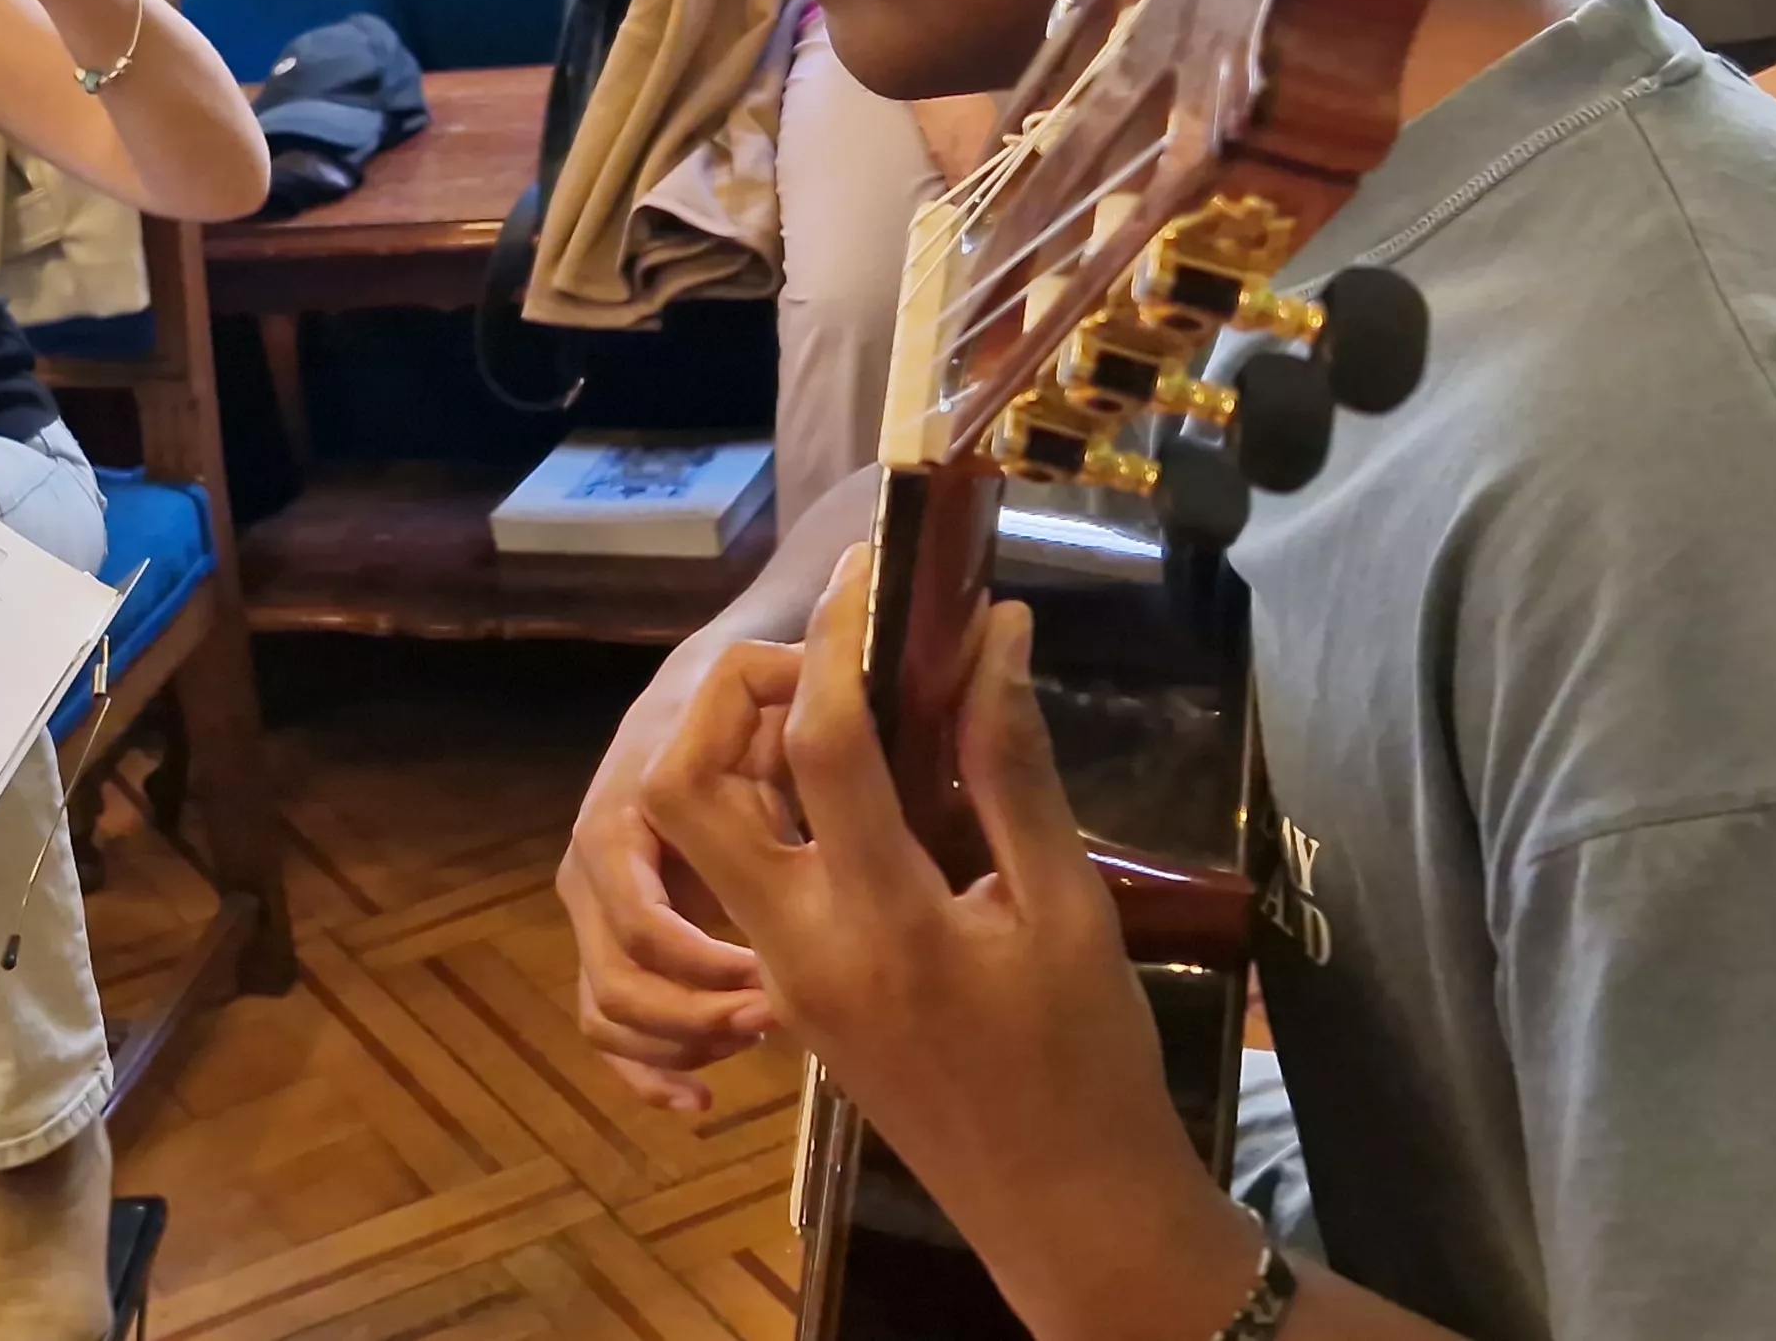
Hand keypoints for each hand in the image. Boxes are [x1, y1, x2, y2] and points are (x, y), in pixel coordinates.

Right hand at [560, 629, 773, 1111]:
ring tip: (757, 1037)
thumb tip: (820, 685)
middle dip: (696, 1014)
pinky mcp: (610, 944)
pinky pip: (606, 1026)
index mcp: (622, 817)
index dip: (702, 962)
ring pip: (606, 1011)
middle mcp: (593, 868)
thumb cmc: (744, 702)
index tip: (772, 976)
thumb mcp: (760, 697)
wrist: (698, 695)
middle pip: (618, 980)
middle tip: (775, 1019)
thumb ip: (786, 699)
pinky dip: (645, 1069)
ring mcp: (594, 911)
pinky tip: (701, 1099)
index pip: (640, 916)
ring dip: (677, 1040)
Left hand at [640, 562, 1257, 1339]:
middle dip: (729, 698)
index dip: (842, 636)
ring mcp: (780, 981)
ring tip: (836, 701)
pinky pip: (741, 884)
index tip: (870, 567)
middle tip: (817, 648)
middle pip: (688, 792)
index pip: (823, 743)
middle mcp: (799, 950)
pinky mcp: (786, 1001)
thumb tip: (997, 635)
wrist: (1063, 1209)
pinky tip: (850, 781)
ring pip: (700, 839)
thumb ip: (1016, 770)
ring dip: (738, 755)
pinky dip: (768, 813)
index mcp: (881, 923)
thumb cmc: (1087, 1060)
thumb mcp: (1069, 910)